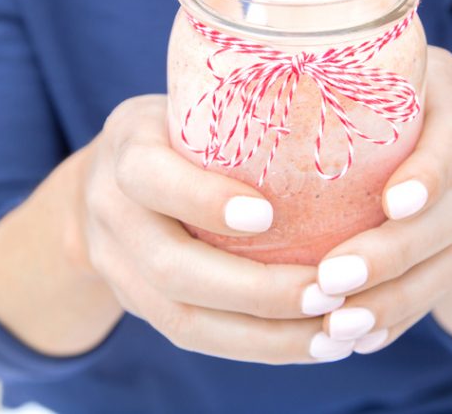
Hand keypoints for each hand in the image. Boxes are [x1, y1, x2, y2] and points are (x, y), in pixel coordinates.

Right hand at [81, 95, 356, 363]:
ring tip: (331, 334)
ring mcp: (118, 267)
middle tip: (327, 291)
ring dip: (264, 336)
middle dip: (253, 290)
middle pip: (169, 267)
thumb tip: (346, 104)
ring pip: (183, 319)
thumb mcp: (194, 106)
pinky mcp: (139, 305)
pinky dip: (258, 346)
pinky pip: (197, 337)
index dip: (203, 200)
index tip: (267, 215)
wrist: (105, 182)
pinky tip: (313, 343)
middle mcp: (111, 211)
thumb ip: (244, 113)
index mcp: (127, 148)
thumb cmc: (179, 130)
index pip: (150, 176)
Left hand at [311, 47, 451, 354]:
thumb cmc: (367, 90)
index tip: (390, 204)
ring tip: (340, 323)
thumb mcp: (354, 70)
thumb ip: (314, 83)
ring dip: (397, 299)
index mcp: (448, 96)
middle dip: (395, 252)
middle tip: (333, 280)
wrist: (441, 130)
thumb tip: (218, 107)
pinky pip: (443, 288)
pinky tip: (363, 338)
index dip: (430, 173)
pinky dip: (402, 315)